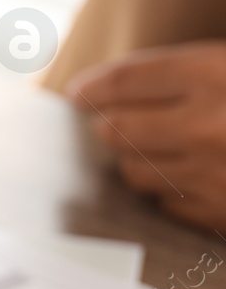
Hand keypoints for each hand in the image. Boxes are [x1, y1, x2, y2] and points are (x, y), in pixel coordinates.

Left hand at [68, 41, 225, 231]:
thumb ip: (189, 74)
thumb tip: (114, 90)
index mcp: (216, 74)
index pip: (124, 80)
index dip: (93, 87)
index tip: (78, 94)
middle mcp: (208, 127)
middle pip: (116, 130)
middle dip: (112, 124)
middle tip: (117, 121)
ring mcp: (214, 175)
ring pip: (134, 172)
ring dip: (140, 160)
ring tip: (165, 148)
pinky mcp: (222, 215)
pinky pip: (168, 205)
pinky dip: (173, 191)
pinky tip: (195, 176)